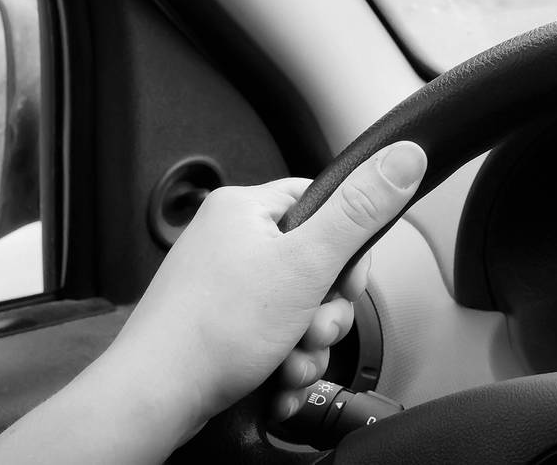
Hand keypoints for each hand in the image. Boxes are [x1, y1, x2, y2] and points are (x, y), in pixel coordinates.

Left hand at [96, 140, 427, 448]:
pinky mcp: (221, 325)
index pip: (324, 205)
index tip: (346, 281)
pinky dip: (284, 362)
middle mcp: (231, 241)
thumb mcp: (305, 264)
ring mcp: (224, 285)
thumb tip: (403, 156)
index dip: (347, 249)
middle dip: (326, 311)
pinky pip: (274, 336)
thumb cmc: (210, 332)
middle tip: (310, 327)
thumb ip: (359, 212)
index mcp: (246, 208)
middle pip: (316, 265)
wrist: (154, 400)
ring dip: (308, 345)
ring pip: (299, 309)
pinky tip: (276, 378)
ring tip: (288, 360)